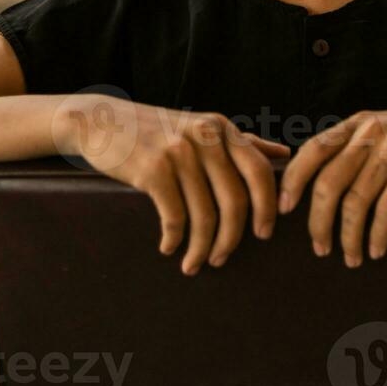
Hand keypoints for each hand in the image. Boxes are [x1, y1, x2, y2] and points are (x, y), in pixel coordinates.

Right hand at [54, 94, 289, 273]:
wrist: (101, 121)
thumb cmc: (156, 129)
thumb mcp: (203, 127)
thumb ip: (243, 141)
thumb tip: (285, 153)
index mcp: (222, 128)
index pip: (260, 171)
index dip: (267, 207)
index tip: (265, 235)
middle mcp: (205, 137)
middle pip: (235, 201)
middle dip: (233, 239)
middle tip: (223, 259)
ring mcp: (179, 152)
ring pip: (204, 215)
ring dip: (201, 249)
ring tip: (194, 264)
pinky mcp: (153, 169)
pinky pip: (174, 218)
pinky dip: (173, 240)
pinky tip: (168, 248)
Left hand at [277, 90, 386, 266]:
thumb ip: (358, 145)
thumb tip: (324, 182)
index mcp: (358, 122)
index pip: (312, 151)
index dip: (293, 182)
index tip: (283, 210)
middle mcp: (371, 131)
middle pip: (327, 182)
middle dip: (317, 221)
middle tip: (319, 248)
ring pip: (356, 200)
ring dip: (348, 236)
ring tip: (349, 259)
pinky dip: (377, 234)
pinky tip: (376, 250)